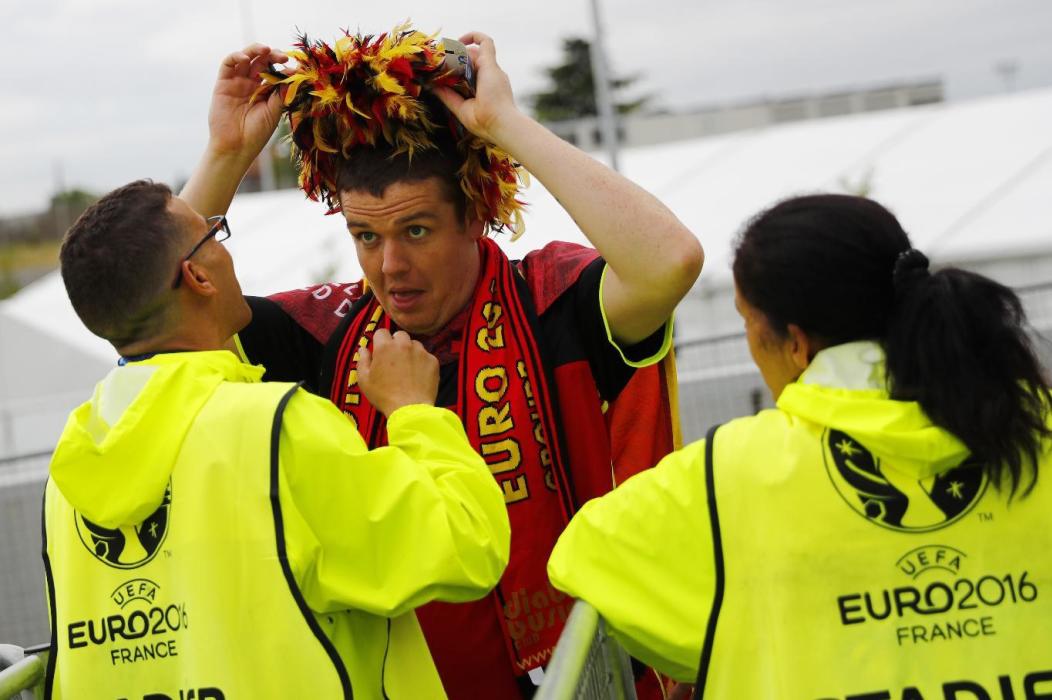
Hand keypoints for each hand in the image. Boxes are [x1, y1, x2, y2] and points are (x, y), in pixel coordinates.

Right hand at [206, 44, 288, 159]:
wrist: (236, 147)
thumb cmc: (257, 133)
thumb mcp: (274, 111)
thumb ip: (281, 93)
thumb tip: (295, 75)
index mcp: (266, 91)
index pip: (275, 72)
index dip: (284, 67)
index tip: (295, 68)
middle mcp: (252, 84)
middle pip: (262, 61)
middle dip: (272, 55)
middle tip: (282, 57)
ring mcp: (237, 82)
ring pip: (246, 58)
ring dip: (255, 50)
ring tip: (266, 49)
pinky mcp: (223, 83)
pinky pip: (228, 64)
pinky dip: (236, 56)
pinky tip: (245, 58)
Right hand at [357, 330, 438, 415]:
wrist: (409, 409)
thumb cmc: (383, 396)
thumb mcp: (364, 380)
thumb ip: (363, 361)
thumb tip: (363, 349)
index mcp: (385, 347)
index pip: (381, 332)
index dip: (380, 341)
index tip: (380, 351)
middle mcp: (404, 344)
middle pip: (400, 335)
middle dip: (396, 343)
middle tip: (394, 360)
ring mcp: (420, 352)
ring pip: (414, 344)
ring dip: (410, 351)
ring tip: (407, 368)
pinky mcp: (433, 361)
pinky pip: (426, 356)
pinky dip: (422, 362)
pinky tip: (418, 376)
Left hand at [433, 32, 519, 144]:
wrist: (498, 123)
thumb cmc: (483, 121)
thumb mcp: (460, 107)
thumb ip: (448, 96)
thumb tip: (432, 86)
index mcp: (484, 86)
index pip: (468, 71)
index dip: (455, 68)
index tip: (440, 70)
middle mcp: (488, 75)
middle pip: (468, 60)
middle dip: (452, 60)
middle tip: (437, 63)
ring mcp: (490, 68)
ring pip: (472, 52)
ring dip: (456, 53)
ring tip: (442, 56)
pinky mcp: (490, 63)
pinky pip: (485, 41)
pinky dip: (473, 36)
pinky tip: (459, 41)